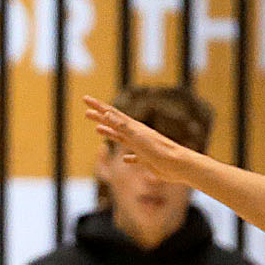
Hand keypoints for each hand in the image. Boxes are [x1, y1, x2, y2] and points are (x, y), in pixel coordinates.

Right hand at [82, 96, 198, 182]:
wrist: (178, 165)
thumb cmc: (159, 151)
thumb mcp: (137, 137)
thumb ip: (123, 126)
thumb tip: (107, 113)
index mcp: (133, 128)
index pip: (111, 114)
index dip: (98, 106)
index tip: (85, 98)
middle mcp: (136, 134)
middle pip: (114, 123)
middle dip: (100, 117)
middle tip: (86, 111)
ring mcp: (141, 146)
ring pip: (121, 138)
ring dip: (109, 132)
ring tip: (97, 129)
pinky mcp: (146, 159)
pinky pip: (133, 156)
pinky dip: (127, 156)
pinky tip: (124, 159)